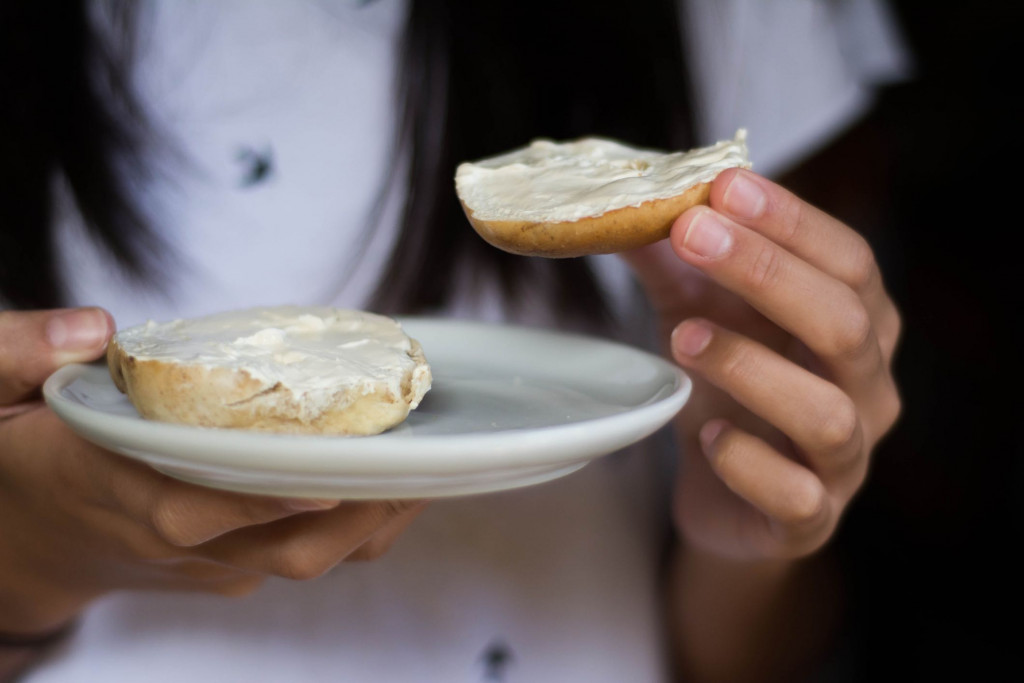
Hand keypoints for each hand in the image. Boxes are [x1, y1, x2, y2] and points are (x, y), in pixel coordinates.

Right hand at [0, 308, 423, 634]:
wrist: (23, 540)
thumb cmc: (17, 459)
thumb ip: (17, 352)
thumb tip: (96, 326)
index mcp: (110, 491)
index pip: (193, 508)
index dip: (264, 495)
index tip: (330, 469)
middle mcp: (170, 539)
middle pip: (280, 548)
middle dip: (358, 513)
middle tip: (419, 461)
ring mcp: (204, 563)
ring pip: (303, 558)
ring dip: (371, 522)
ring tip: (428, 468)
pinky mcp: (226, 567)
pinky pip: (299, 552)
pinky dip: (350, 523)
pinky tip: (389, 479)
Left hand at [624, 169, 900, 560]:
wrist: (727, 499)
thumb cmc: (728, 392)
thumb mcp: (701, 313)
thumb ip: (674, 260)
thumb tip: (623, 195)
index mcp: (859, 325)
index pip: (849, 261)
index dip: (793, 221)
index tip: (725, 186)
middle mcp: (868, 388)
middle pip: (846, 324)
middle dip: (768, 273)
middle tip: (693, 234)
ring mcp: (845, 460)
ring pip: (827, 412)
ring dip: (751, 366)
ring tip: (682, 337)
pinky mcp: (809, 520)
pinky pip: (796, 496)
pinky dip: (749, 463)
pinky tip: (709, 435)